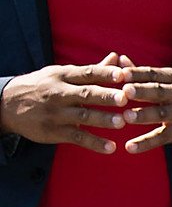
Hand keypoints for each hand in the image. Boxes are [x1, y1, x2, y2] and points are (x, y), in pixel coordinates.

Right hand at [0, 57, 130, 151]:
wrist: (6, 104)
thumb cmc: (44, 86)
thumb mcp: (62, 74)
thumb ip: (92, 70)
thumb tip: (118, 58)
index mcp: (63, 76)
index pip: (87, 73)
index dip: (105, 73)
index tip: (123, 75)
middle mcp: (59, 93)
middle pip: (85, 94)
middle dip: (105, 96)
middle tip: (125, 98)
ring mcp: (56, 113)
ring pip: (82, 116)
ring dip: (102, 120)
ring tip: (121, 123)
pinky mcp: (53, 131)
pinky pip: (76, 137)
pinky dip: (94, 143)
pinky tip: (111, 148)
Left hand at [114, 58, 171, 151]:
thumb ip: (146, 73)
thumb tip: (119, 61)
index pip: (155, 74)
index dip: (138, 74)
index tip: (120, 74)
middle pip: (160, 92)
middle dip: (142, 91)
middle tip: (124, 92)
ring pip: (162, 114)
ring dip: (144, 115)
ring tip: (125, 117)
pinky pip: (163, 138)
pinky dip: (146, 143)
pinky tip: (130, 147)